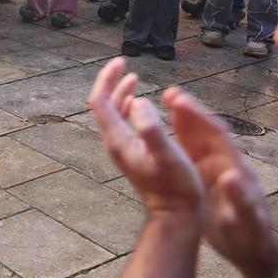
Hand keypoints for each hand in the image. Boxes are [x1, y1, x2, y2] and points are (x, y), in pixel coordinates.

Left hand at [88, 58, 201, 216]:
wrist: (175, 216)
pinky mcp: (131, 154)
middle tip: (125, 65)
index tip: (121, 62)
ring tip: (133, 79)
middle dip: (112, 82)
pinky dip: (128, 107)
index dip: (107, 79)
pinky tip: (139, 105)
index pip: (100, 101)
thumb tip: (139, 101)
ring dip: (120, 94)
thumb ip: (151, 128)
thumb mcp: (166, 155)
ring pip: (113, 114)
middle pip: (103, 105)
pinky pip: (122, 124)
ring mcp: (121, 149)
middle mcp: (114, 142)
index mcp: (118, 138)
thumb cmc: (176, 186)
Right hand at [164, 88, 277, 277]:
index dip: (198, 116)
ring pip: (200, 137)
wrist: (251, 248)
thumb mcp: (245, 221)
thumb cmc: (249, 236)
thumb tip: (230, 176)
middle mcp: (226, 162)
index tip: (178, 100)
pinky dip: (182, 134)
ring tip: (166, 100)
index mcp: (235, 169)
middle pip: (208, 130)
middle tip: (169, 92)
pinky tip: (170, 126)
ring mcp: (217, 167)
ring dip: (185, 118)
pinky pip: (193, 149)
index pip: (217, 136)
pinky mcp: (208, 174)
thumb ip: (241, 199)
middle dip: (190, 110)